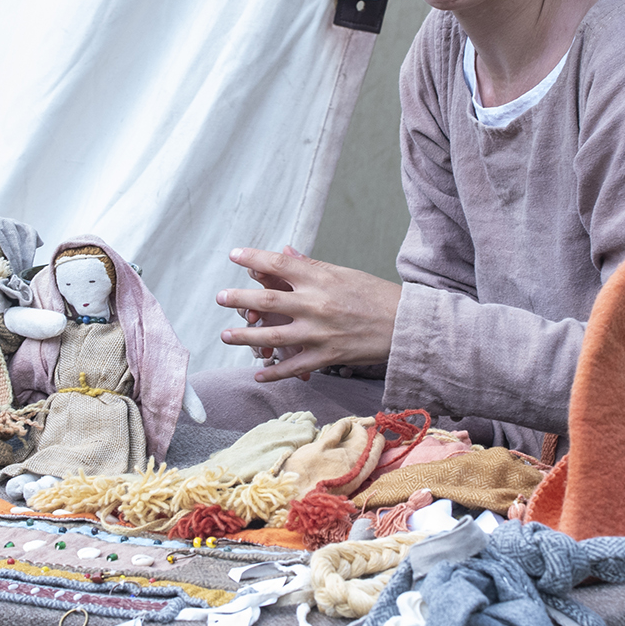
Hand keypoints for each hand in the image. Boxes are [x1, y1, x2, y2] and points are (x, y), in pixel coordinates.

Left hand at [216, 247, 401, 381]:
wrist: (404, 324)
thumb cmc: (374, 294)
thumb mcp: (344, 273)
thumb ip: (311, 266)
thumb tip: (284, 253)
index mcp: (320, 278)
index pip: (279, 265)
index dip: (253, 259)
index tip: (234, 255)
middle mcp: (316, 304)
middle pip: (267, 302)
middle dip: (239, 300)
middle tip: (220, 297)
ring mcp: (320, 332)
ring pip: (273, 337)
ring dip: (246, 337)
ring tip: (226, 336)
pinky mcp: (327, 356)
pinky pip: (293, 366)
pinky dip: (274, 371)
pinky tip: (258, 372)